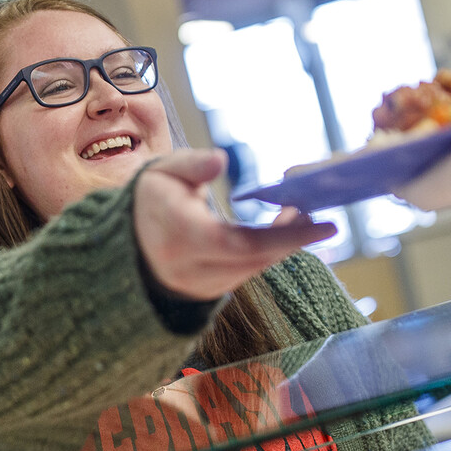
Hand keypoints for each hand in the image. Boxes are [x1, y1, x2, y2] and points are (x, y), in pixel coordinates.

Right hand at [134, 149, 336, 300]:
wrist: (128, 244)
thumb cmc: (151, 199)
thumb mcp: (161, 172)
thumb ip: (192, 165)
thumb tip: (221, 159)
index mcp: (180, 236)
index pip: (240, 242)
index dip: (284, 236)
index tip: (320, 223)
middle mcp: (193, 269)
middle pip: (256, 259)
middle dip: (293, 239)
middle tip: (323, 219)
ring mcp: (203, 285)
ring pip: (256, 267)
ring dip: (285, 243)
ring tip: (305, 214)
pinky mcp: (212, 291)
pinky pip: (250, 271)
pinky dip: (272, 251)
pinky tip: (287, 227)